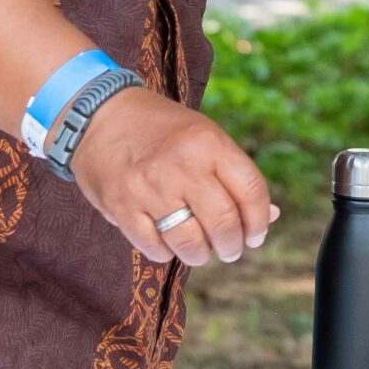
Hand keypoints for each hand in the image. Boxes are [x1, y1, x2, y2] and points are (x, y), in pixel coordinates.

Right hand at [68, 89, 277, 266]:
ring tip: (198, 249)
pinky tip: (165, 238)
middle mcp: (182, 164)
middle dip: (232, 246)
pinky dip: (166, 252)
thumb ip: (234, 176)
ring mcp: (150, 187)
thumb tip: (271, 216)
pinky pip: (156, 249)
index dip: (259, 222)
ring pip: (191, 244)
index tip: (255, 235)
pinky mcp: (122, 206)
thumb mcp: (203, 136)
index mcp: (208, 142)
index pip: (252, 192)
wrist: (97, 114)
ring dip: (200, 255)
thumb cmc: (160, 129)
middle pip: (224, 224)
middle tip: (228, 249)